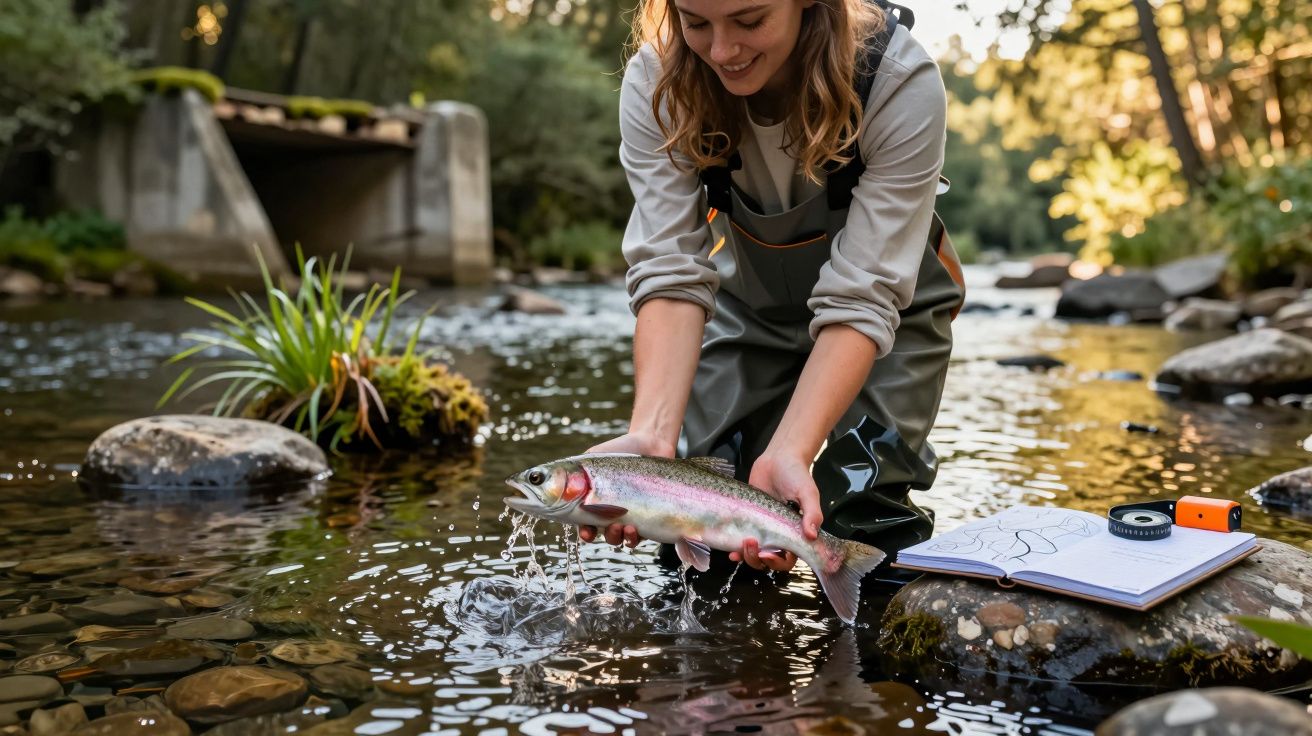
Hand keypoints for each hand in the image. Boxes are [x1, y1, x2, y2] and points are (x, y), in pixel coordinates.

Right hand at [577, 432, 673, 545]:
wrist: (651, 444)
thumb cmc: (619, 450)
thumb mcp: (592, 458)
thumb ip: (573, 472)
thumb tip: (553, 484)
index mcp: (593, 502)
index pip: (584, 523)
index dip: (584, 532)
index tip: (587, 532)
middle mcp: (609, 512)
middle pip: (602, 534)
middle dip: (603, 535)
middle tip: (609, 527)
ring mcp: (628, 516)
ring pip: (618, 538)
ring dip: (617, 537)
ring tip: (624, 527)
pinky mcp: (647, 518)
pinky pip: (639, 537)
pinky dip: (633, 538)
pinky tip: (634, 529)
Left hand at [729, 451, 822, 571]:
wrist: (778, 458)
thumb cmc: (796, 474)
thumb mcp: (808, 492)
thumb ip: (812, 513)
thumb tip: (812, 535)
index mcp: (795, 533)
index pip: (789, 559)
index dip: (779, 562)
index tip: (769, 554)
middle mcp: (778, 535)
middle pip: (768, 561)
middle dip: (758, 559)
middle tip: (752, 544)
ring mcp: (761, 529)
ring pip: (753, 554)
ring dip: (746, 556)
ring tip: (740, 545)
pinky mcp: (747, 521)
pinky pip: (740, 540)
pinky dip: (734, 548)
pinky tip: (730, 548)